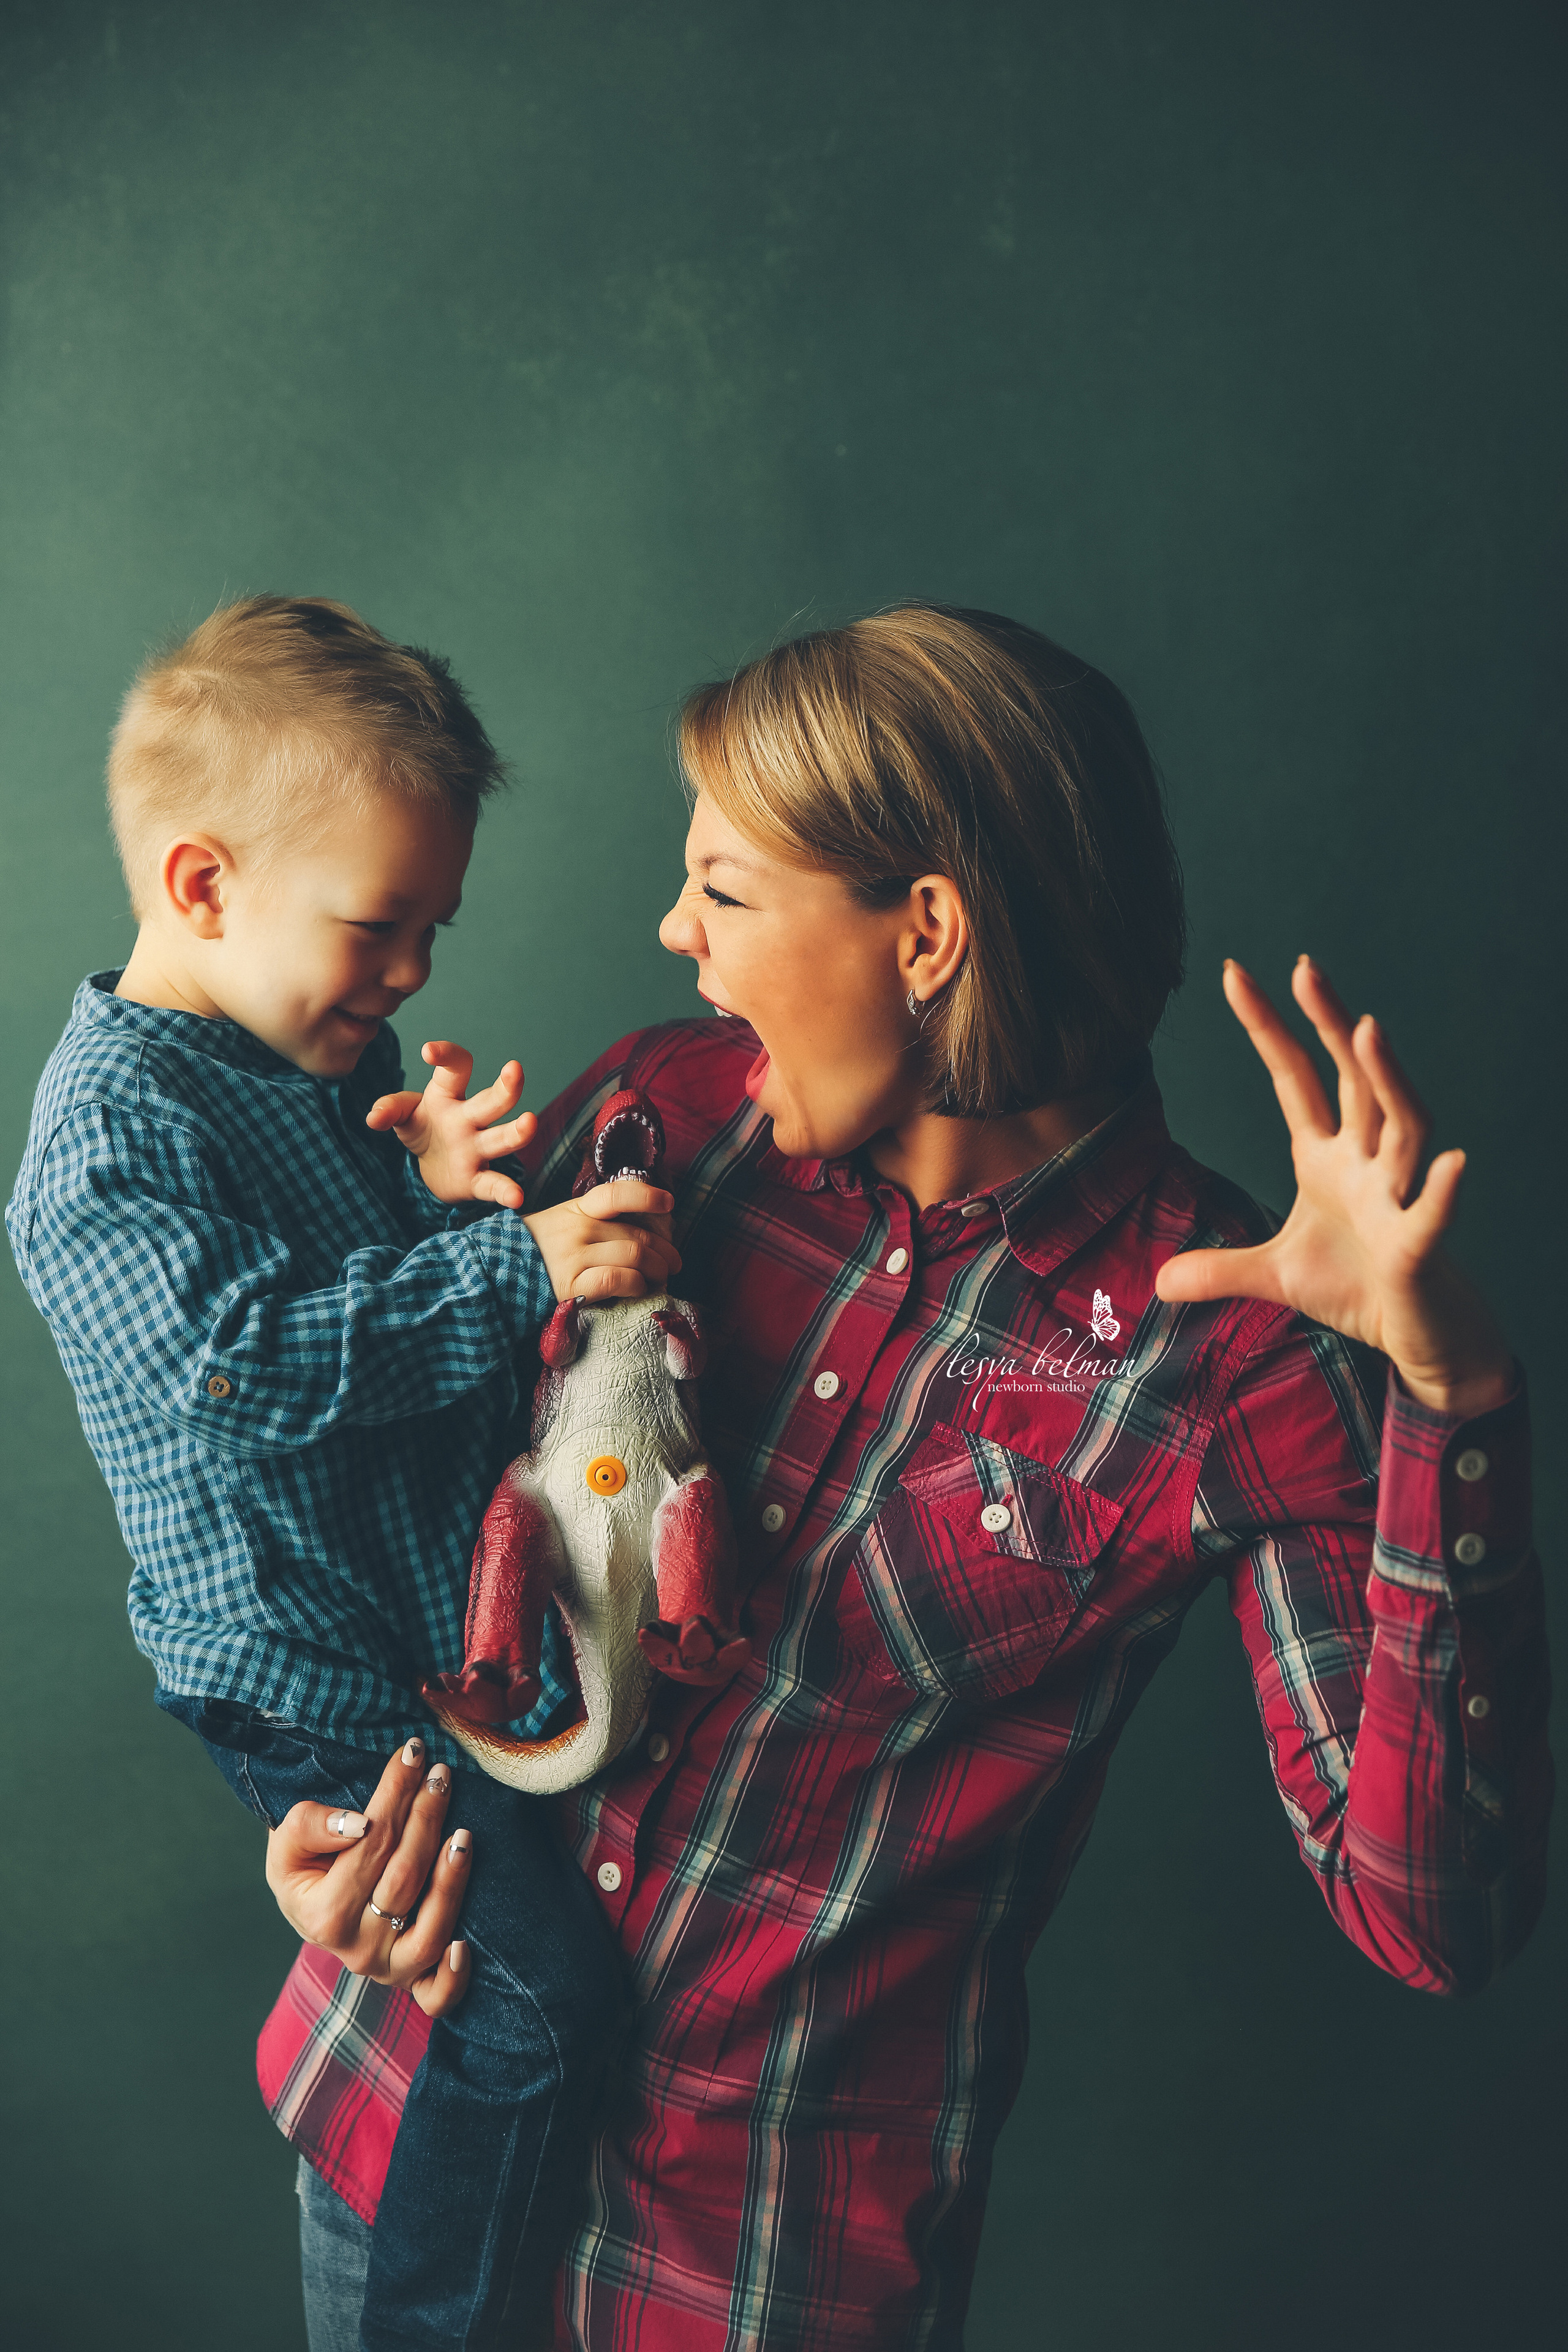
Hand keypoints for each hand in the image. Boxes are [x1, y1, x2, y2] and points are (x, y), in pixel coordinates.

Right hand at [264, 1738, 472, 2017]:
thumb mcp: (288, 1842)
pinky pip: (435, 1995)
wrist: (312, 1904)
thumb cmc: (304, 1866)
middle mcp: (356, 1950)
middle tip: (442, 1774)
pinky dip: (453, 1976)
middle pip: (404, 1876)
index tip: (413, 1753)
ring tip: (464, 1834)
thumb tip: (359, 1823)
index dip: (394, 1795)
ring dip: (451, 1879)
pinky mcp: (411, 1982)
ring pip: (429, 1929)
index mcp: (321, 1915)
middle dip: (426, 1818)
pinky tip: (467, 1945)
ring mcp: (386, 1970)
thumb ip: (312, 1827)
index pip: (370, 1844)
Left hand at [366, 1042, 537, 1209]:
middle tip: (514, 1069)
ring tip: (529, 1123)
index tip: (428, 1051)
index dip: (447, 1055)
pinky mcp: (476, 1179)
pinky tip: (516, 1197)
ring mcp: (476, 1149)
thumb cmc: (422, 1127)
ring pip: (500, 1138)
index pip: (457, 1067)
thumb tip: (374, 1118)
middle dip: (505, 1087)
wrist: (433, 1167)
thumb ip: (390, 1109)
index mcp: (449, 1095)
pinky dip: (505, 1191)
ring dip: (516, 1132)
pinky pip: (493, 1183)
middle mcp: (469, 1119)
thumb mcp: (403, 1113)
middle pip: (491, 1101)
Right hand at [524, 1179, 681, 1301]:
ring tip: (660, 1278)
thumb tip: (643, 1230)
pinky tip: (639, 1289)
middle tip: (673, 1263)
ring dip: (657, 1270)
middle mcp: (578, 1228)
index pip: (618, 1194)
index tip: (669, 1204)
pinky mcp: (571, 1285)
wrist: (497, 1275)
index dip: (648, 1196)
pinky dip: (637, 1285)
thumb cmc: (538, 1250)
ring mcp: (574, 1256)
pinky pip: (618, 1280)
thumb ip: (596, 1220)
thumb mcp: (562, 1222)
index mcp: (578, 1209)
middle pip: (637, 1234)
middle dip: (665, 1252)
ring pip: (634, 1255)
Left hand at [1154, 957, 1512, 1416]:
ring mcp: (1398, 1198)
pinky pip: (1434, 1214)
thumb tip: (1157, 1281)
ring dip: (1387, 1079)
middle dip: (1330, 1024)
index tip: (1234, 973)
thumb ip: (1220, 1270)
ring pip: (1402, 1125)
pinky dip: (1444, 1190)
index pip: (1295, 1077)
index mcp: (1328, 1156)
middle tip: (1304, 968)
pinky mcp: (1418, 1248)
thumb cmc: (1357, 1288)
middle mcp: (1367, 1162)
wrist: (1414, 1337)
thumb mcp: (1273, 1277)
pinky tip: (1454, 1161)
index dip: (1268, 1027)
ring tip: (1367, 1029)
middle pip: (1354, 1078)